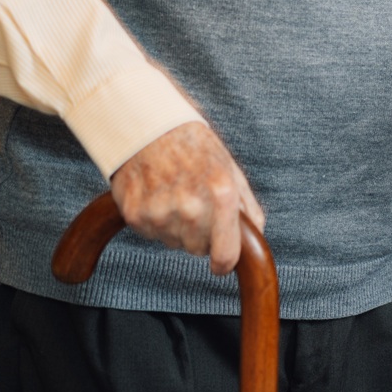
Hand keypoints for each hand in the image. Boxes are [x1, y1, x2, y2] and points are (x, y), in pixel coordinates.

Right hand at [110, 123, 265, 276]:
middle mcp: (191, 206)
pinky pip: (150, 235)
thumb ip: (247, 206)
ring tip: (174, 195)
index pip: (225, 254)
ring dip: (176, 228)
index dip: (224, 263)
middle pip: (198, 250)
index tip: (221, 264)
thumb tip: (256, 235)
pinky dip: (154, 221)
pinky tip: (156, 196)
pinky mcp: (135, 214)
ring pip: (173, 243)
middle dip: (200, 236)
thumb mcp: (230, 169)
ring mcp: (160, 212)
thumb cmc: (195, 147)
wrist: (150, 127)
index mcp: (221, 194)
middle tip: (195, 206)